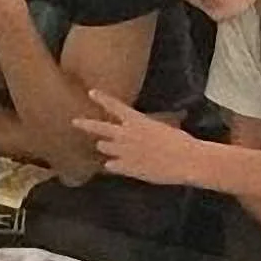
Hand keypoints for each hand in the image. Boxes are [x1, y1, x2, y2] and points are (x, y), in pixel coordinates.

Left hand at [72, 90, 197, 184]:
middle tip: (74, 122)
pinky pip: (110, 165)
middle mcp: (125, 134)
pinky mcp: (125, 167)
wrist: (186, 160)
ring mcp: (123, 151)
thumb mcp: (161, 127)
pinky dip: (113, 165)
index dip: (101, 98)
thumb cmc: (179, 142)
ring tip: (111, 148)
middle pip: (98, 127)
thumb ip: (145, 127)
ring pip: (102, 146)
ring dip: (105, 147)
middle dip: (84, 124)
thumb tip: (141, 127)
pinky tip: (119, 166)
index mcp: (136, 121)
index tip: (90, 92)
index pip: (114, 106)